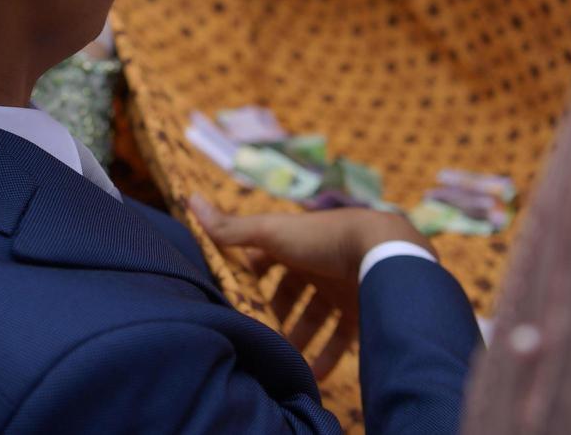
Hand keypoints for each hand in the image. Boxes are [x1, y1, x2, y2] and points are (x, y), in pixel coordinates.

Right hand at [191, 195, 432, 378]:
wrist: (381, 251)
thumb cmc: (319, 238)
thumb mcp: (270, 231)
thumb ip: (231, 228)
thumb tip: (190, 198)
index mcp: (293, 241)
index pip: (264, 262)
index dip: (249, 280)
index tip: (233, 302)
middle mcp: (315, 262)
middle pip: (289, 293)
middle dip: (275, 316)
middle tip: (260, 336)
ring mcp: (339, 285)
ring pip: (313, 317)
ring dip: (298, 339)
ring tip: (285, 359)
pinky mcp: (359, 307)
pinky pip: (340, 335)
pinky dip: (327, 354)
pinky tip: (314, 372)